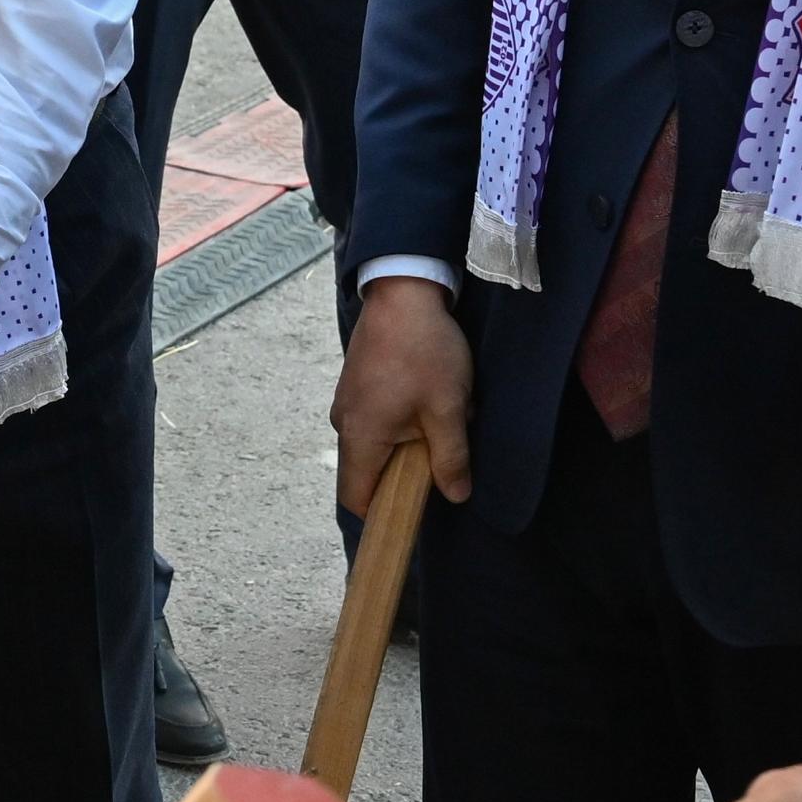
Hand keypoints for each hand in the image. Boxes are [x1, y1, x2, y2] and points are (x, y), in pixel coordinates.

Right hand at [331, 271, 475, 511]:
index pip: (356, 497)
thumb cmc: (424, 350)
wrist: (403, 289)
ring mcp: (347, 401)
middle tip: (441, 450)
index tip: (414, 508)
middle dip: (406, 469)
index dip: (382, 512)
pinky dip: (401, 418)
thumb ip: (451, 458)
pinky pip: (376, 417)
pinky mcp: (356, 383)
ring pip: (375, 442)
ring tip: (439, 413)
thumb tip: (457, 496)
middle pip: (368, 470)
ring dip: (408, 440)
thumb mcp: (447, 408)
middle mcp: (344, 423)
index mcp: (361, 436)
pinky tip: (427, 394)